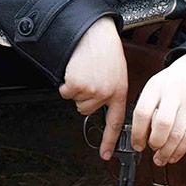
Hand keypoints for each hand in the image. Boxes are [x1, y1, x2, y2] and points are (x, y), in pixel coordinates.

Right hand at [58, 17, 126, 160]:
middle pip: (87, 109)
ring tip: (83, 70)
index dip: (110, 141)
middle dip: (83, 96)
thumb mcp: (116, 70)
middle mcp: (107, 94)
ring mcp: (92, 91)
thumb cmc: (104, 47)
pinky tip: (75, 69)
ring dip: (75, 87)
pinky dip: (66, 81)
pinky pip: (65, 91)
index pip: (115, 122)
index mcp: (119, 90)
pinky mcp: (78, 85)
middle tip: (88, 77)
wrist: (93, 31)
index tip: (106, 154)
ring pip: (75, 100)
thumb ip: (111, 89)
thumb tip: (101, 102)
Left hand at [131, 52, 185, 165]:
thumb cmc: (175, 80)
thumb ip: (148, 105)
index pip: (142, 112)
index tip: (136, 144)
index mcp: (156, 86)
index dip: (137, 133)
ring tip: (161, 158)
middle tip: (151, 149)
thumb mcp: (157, 84)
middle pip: (162, 125)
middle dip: (155, 143)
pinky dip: (180, 150)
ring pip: (177, 134)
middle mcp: (172, 93)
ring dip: (167, 151)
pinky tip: (174, 155)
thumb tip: (138, 134)